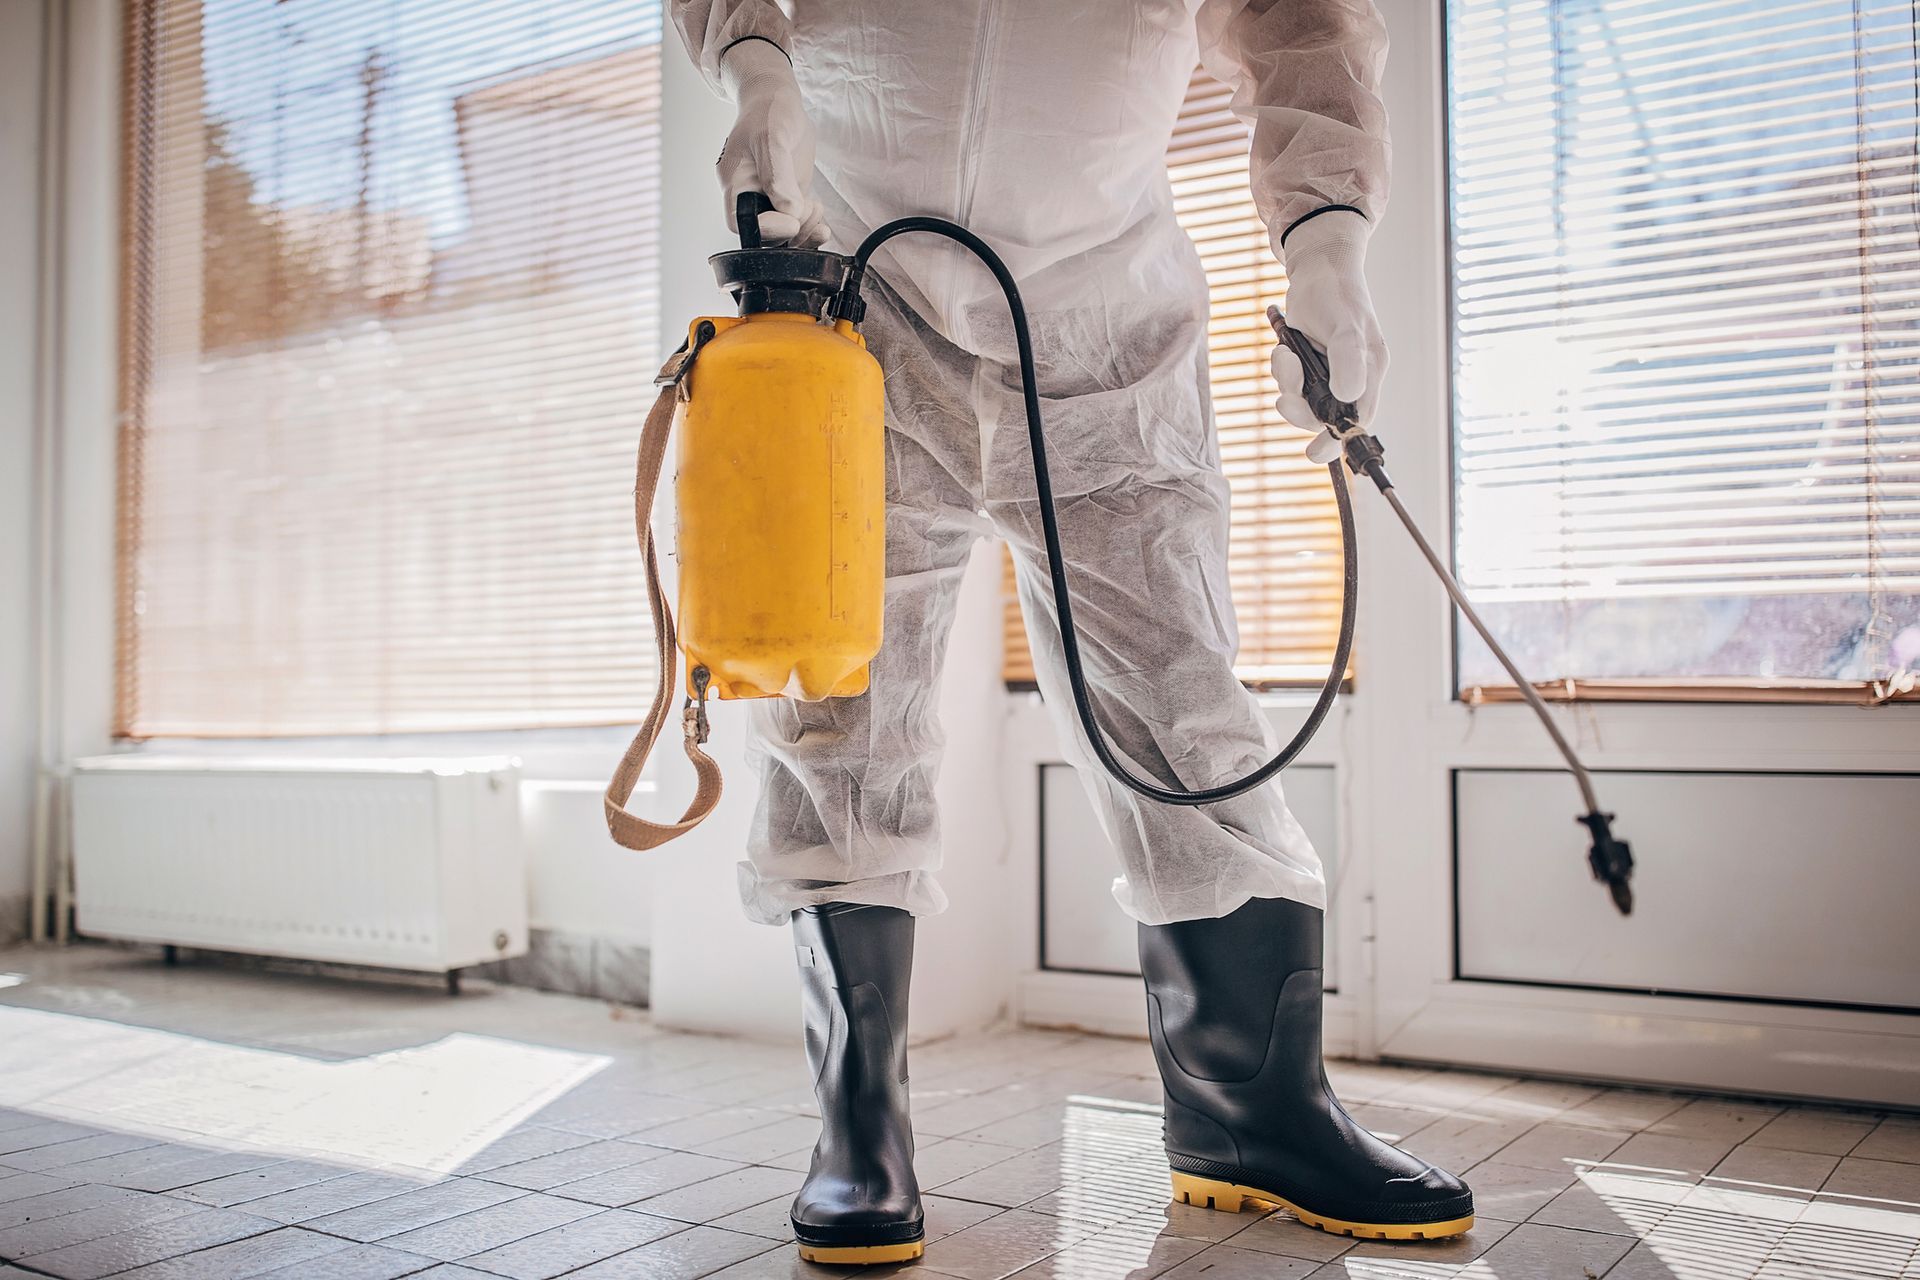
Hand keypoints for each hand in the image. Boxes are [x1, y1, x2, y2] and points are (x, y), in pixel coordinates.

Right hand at [718, 40, 825, 245]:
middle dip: (791, 230)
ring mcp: (770, 199)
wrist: (778, 100)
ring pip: (784, 234)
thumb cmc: (768, 112)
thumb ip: (778, 175)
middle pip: (764, 236)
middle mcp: (750, 196)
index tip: (791, 218)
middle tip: (809, 208)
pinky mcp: (788, 197)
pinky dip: (812, 225)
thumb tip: (789, 210)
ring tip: (816, 206)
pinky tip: (820, 213)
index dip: (767, 229)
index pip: (741, 224)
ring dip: (805, 229)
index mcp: (735, 184)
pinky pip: (798, 223)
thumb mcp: (771, 138)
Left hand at [1270, 211, 1386, 440]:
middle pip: (1325, 416)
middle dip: (1301, 410)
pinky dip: (1282, 370)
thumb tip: (1348, 398)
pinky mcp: (1308, 363)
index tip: (1315, 453)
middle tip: (1284, 400)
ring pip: (1304, 401)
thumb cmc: (1335, 292)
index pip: (1360, 418)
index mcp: (1370, 370)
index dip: (1339, 440)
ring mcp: (1328, 371)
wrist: (1315, 266)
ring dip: (1288, 385)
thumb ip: (1347, 360)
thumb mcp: (1344, 325)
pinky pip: (1291, 383)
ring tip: (1286, 355)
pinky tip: (1284, 347)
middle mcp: (1351, 375)